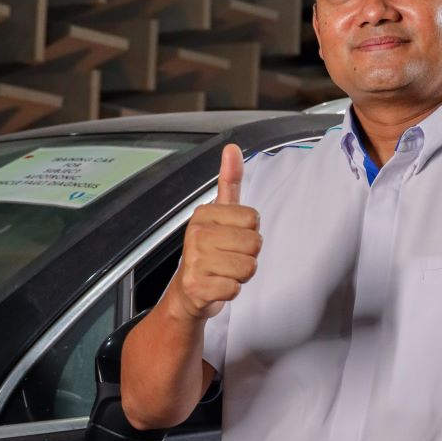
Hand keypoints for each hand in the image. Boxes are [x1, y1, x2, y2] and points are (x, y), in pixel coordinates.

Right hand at [169, 143, 262, 321]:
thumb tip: (232, 148)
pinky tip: (217, 285)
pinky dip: (231, 290)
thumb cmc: (209, 252)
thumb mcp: (220, 213)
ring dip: (241, 274)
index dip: (249, 233)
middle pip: (254, 244)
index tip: (231, 238)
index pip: (253, 219)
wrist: (188, 292)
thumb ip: (230, 181)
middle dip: (248, 255)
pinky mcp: (197, 287)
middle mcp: (196, 234)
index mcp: (204, 214)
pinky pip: (235, 288)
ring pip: (248, 267)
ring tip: (224, 272)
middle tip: (229, 258)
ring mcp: (195, 261)